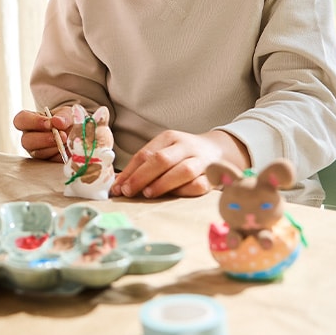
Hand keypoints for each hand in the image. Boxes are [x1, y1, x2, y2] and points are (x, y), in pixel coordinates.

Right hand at [13, 106, 76, 161]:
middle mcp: (29, 137)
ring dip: (53, 148)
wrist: (77, 133)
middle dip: (43, 139)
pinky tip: (68, 150)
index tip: (49, 123)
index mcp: (30, 121)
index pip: (21, 120)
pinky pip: (50, 162)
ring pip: (37, 153)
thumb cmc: (66, 121)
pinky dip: (60, 156)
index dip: (33, 122)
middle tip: (61, 136)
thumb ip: (63, 116)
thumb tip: (57, 121)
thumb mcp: (67, 114)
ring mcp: (36, 151)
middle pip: (26, 140)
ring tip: (66, 142)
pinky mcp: (46, 161)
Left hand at [112, 129, 250, 198]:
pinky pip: (199, 185)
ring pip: (182, 171)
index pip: (145, 154)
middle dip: (141, 177)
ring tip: (148, 194)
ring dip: (163, 183)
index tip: (117, 187)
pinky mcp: (214, 176)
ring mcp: (201, 161)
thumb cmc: (183, 155)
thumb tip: (119, 184)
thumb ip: (145, 165)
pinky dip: (185, 191)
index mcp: (169, 138)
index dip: (129, 171)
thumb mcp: (165, 151)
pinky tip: (173, 197)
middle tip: (128, 192)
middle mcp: (185, 146)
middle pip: (161, 160)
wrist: (219, 151)